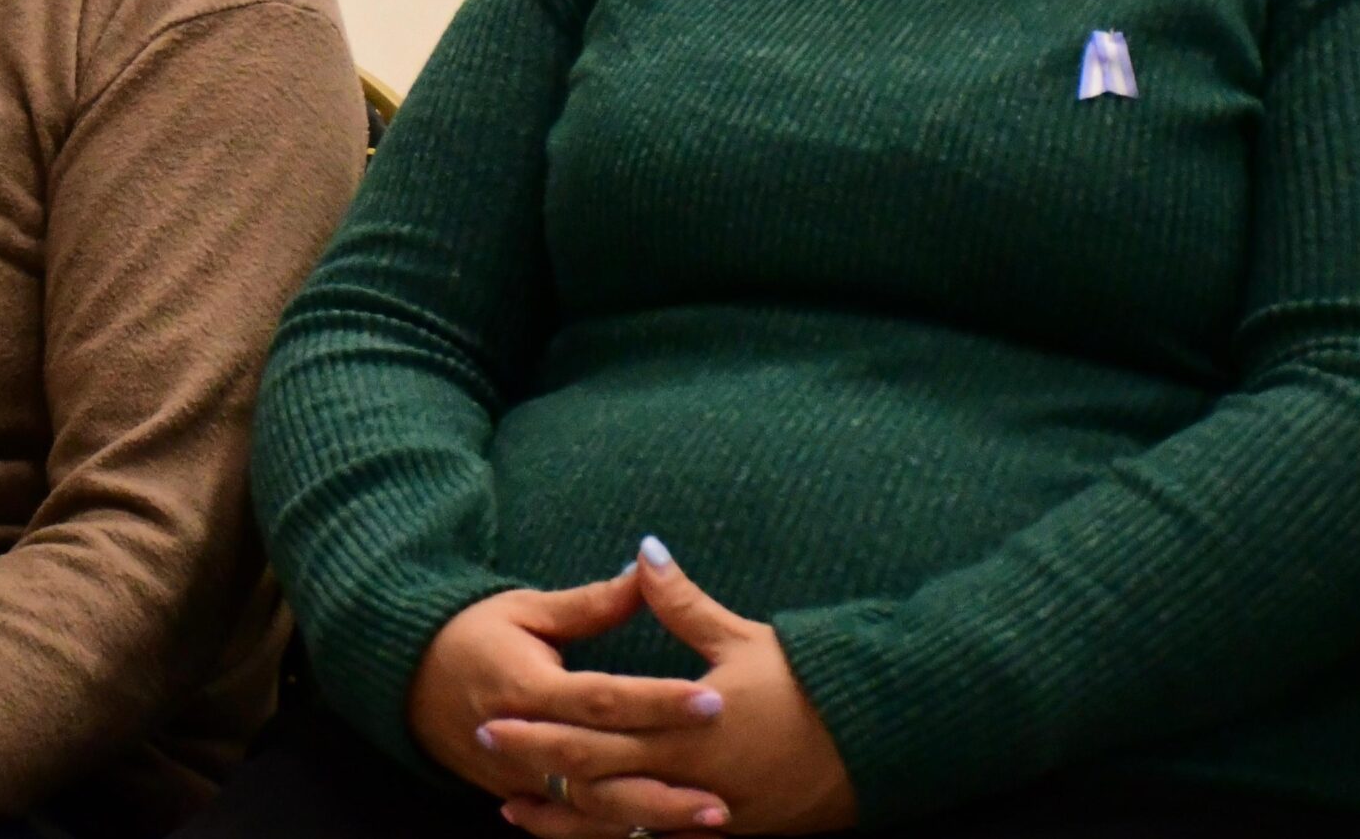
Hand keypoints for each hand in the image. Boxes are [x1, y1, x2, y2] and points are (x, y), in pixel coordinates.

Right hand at [408, 570, 726, 829]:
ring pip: (591, 811)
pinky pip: (574, 826)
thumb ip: (588, 604)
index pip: (603, 700)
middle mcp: (525, 742)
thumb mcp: (526, 609)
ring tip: (711, 822)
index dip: (658, 702)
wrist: (407, 680)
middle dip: (665, 782)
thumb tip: (644, 572)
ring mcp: (520, 778)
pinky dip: (619, 837)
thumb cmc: (472, 633)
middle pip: (602, 770)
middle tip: (723, 789)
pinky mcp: (522, 795)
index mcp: (528, 687)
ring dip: (651, 821)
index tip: (712, 700)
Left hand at [491, 539, 855, 837]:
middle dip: (537, 764)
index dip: (543, 723)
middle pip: (595, 777)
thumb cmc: (809, 684)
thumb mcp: (743, 638)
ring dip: (564, 820)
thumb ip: (684, 603)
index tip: (495, 713)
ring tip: (514, 812)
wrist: (875, 741)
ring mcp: (705, 815)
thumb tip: (645, 550)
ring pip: (620, 825)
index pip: (598, 727)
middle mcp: (688, 777)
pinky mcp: (725, 833)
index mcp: (685, 727)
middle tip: (484, 747)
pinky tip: (585, 835)